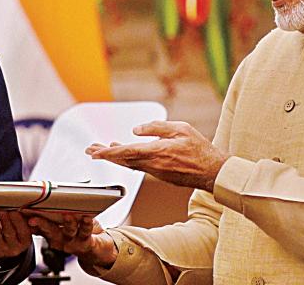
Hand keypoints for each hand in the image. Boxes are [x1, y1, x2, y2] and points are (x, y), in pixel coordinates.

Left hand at [0, 210, 32, 258]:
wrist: (6, 247)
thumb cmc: (16, 232)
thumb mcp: (24, 227)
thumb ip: (24, 218)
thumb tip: (21, 207)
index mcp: (24, 242)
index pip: (23, 231)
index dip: (18, 220)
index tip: (13, 211)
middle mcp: (13, 248)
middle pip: (8, 233)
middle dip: (4, 220)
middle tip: (0, 211)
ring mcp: (0, 251)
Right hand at [27, 214, 116, 267]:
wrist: (97, 249)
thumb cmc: (79, 230)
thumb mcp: (62, 223)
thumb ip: (51, 215)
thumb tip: (36, 201)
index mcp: (52, 234)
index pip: (38, 226)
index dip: (30, 220)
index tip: (21, 212)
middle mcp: (60, 239)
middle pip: (49, 230)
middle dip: (40, 224)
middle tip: (32, 219)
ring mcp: (73, 242)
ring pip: (69, 231)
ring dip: (67, 223)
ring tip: (67, 216)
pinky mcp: (87, 242)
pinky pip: (86, 233)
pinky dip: (86, 224)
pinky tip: (87, 217)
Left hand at [86, 120, 229, 191]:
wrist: (213, 172)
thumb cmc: (200, 149)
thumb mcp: (181, 129)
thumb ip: (157, 128)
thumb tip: (136, 130)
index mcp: (157, 152)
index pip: (126, 152)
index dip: (108, 152)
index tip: (95, 152)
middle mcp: (153, 165)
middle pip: (123, 160)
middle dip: (105, 154)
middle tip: (91, 150)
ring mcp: (156, 172)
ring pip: (130, 164)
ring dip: (115, 157)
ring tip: (102, 149)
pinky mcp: (160, 175)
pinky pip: (139, 167)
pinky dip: (128, 160)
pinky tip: (124, 154)